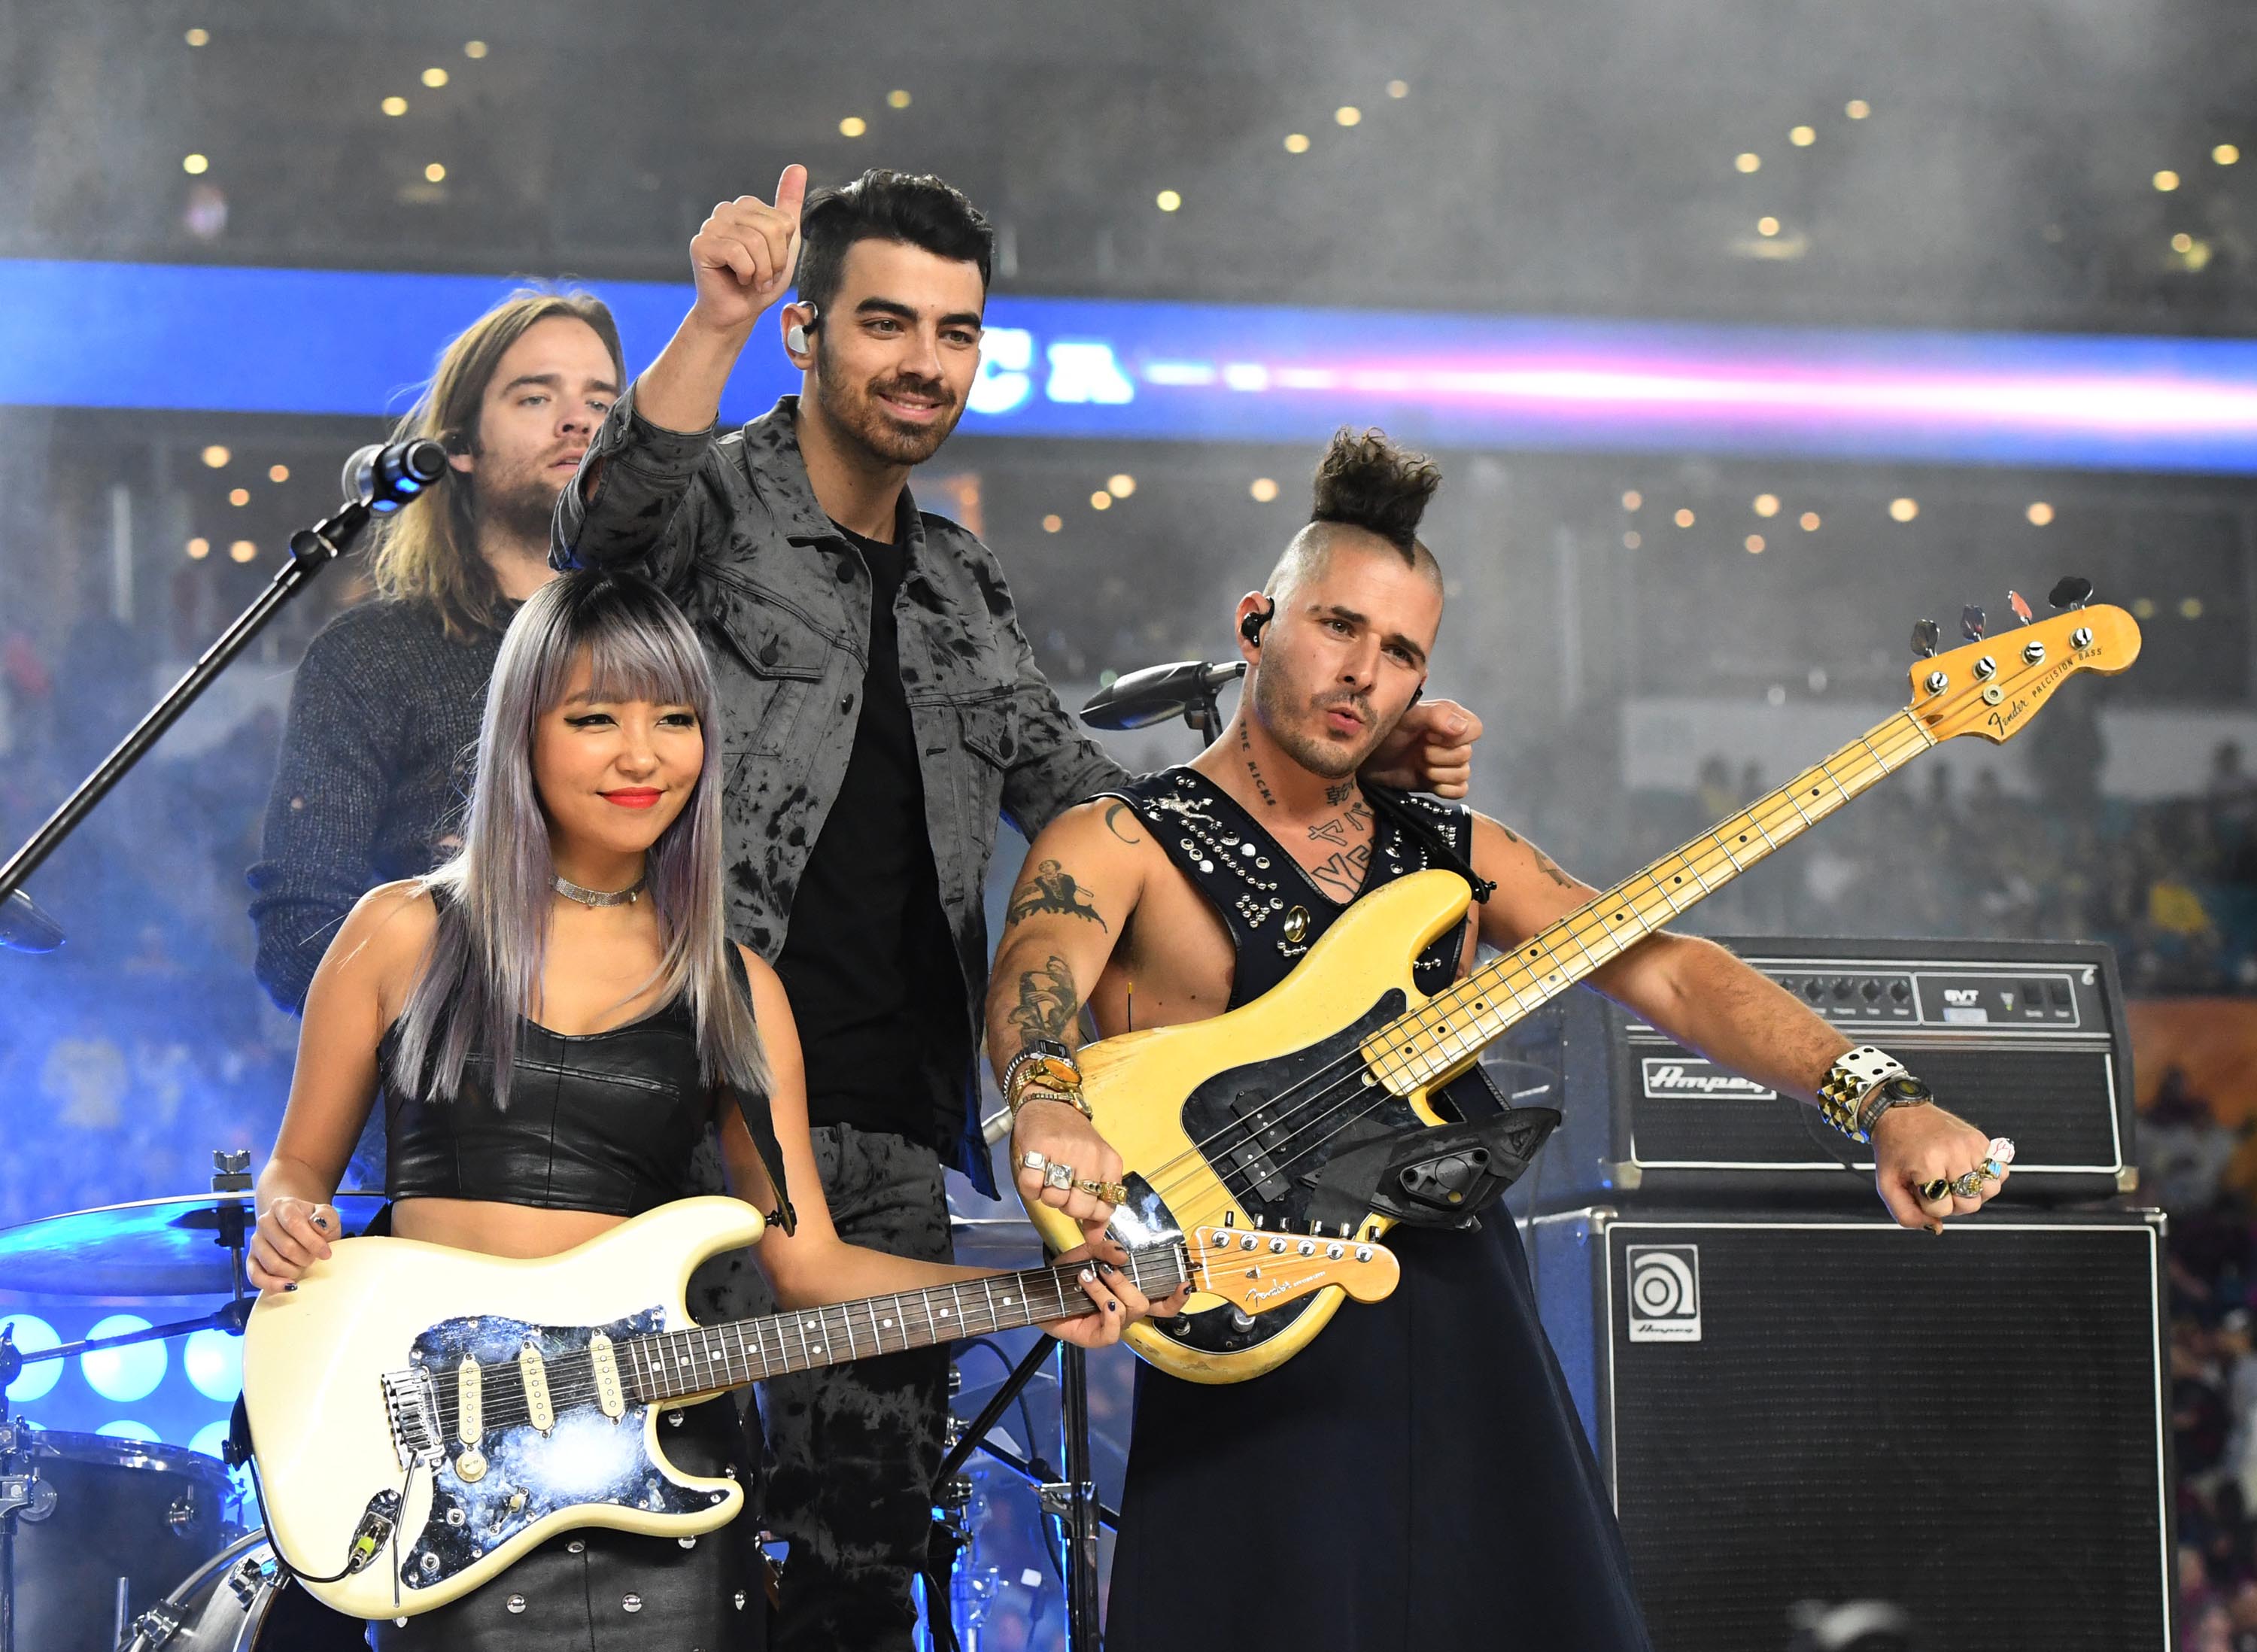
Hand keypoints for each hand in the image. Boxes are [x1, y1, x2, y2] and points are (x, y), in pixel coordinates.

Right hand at [246, 1196, 335, 1292]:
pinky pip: (256, 1277)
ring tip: (303, 1265)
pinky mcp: (252, 1260)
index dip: (312, 1242)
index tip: (326, 1253)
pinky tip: (289, 1285)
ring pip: (272, 1264)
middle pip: (285, 1247)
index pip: (294, 1224)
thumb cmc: (314, 1223)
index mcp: (282, 1206)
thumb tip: (319, 1224)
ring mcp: (256, 1242)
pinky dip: (273, 1284)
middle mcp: (265, 1222)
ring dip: (293, 1270)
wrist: (299, 1226)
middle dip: (305, 1257)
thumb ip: (327, 1216)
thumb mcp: (327, 1215)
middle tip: (313, 1258)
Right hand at [686, 165, 808, 335]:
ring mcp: (711, 225)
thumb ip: (789, 205)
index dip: (784, 250)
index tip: (773, 265)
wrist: (737, 312)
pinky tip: (738, 279)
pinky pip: (737, 254)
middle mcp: (726, 210)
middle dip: (774, 262)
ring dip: (761, 271)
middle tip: (763, 277)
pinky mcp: (701, 244)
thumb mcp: (784, 243)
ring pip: (755, 243)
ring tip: (752, 280)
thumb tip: (798, 166)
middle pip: (771, 230)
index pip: (783, 221)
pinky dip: (746, 274)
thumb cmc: (760, 281)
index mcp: (746, 207)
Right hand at [1012, 1097, 1124, 1237]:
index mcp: (1110, 1162)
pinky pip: (1031, 1187)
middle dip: (1066, 1207)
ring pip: (1054, 1199)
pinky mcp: (1039, 1146)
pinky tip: (1035, 1175)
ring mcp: (1065, 1150)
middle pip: (1077, 1207)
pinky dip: (1030, 1189)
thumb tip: (1095, 1239)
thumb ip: (1098, 1205)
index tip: (1080, 1201)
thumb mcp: (1097, 1167)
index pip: (1105, 1208)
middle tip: (1062, 1191)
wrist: (1052, 1103)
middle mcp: (1091, 1156)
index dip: (1089, 1213)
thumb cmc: (1075, 1140)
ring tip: (1048, 1179)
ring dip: (1046, 1196)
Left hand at [1044, 1235, 1191, 1349]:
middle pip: (1143, 1303)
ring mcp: (1110, 1327)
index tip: (1184, 1283)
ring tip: (1085, 1277)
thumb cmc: (1064, 1276)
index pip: (1162, 1303)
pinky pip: (1113, 1332)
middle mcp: (1123, 1313)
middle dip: (1124, 1282)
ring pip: (1125, 1311)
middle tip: (1104, 1269)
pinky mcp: (1095, 1339)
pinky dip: (1108, 1314)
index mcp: (1127, 1294)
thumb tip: (1122, 1254)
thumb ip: (1104, 1248)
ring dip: (1106, 1290)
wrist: (1038, 1291)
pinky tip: (1098, 1301)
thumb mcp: (1085, 1253)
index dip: (1177, 1298)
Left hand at [1360, 698, 1479, 797]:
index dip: (1455, 737)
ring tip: (1418, 765)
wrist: (1367, 759)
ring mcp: (1448, 763)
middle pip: (1466, 754)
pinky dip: (1444, 789)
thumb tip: (1462, 727)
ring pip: (1463, 774)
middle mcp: (1453, 740)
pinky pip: (1460, 790)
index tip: (1430, 737)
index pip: (1475, 729)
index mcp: (1450, 718)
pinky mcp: (1441, 782)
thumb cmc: (1385, 731)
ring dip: (1437, 773)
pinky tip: (1426, 781)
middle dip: (1438, 757)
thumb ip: (1436, 715)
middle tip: (1418, 753)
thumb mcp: (1408, 717)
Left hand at [1871, 1103, 2009, 1231]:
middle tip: (1937, 1186)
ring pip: (1991, 1190)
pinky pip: (2001, 1171)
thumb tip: (1937, 1228)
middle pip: (1971, 1203)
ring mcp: (1970, 1144)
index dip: (1929, 1205)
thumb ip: (1906, 1215)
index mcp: (1927, 1162)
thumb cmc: (1894, 1151)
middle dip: (1953, 1203)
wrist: (1900, 1113)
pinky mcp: (1981, 1139)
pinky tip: (1969, 1171)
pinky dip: (1988, 1177)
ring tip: (1954, 1180)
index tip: (1918, 1188)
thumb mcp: (1887, 1185)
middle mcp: (1953, 1152)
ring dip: (1974, 1192)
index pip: (1942, 1209)